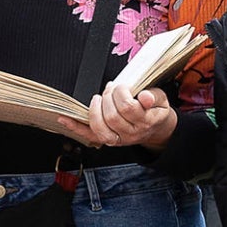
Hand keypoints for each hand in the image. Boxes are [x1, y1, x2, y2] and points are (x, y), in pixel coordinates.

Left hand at [62, 81, 176, 149]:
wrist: (156, 129)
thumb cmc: (155, 111)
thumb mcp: (161, 99)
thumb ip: (153, 96)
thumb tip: (145, 97)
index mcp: (145, 121)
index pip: (127, 108)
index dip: (121, 93)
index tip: (121, 86)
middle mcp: (131, 133)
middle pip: (112, 117)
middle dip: (107, 98)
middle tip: (110, 90)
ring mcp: (118, 139)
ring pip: (100, 128)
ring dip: (94, 110)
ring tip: (98, 99)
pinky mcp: (107, 140)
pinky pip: (89, 135)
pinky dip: (75, 127)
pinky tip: (65, 119)